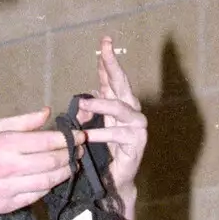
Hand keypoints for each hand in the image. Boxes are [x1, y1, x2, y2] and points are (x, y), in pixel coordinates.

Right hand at [0, 110, 78, 214]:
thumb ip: (22, 122)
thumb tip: (46, 113)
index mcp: (5, 144)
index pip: (47, 141)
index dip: (68, 140)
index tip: (79, 137)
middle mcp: (8, 166)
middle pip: (52, 162)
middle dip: (70, 156)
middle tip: (79, 151)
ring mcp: (9, 188)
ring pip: (48, 181)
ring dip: (65, 173)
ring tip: (71, 165)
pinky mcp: (9, 204)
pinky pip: (37, 196)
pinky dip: (49, 186)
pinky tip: (53, 178)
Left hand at [77, 36, 147, 196]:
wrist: (114, 178)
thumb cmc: (104, 151)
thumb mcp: (91, 127)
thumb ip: (87, 112)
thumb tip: (81, 102)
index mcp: (119, 103)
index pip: (112, 79)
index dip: (107, 61)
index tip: (105, 41)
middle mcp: (131, 109)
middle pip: (121, 83)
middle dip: (112, 65)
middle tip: (105, 49)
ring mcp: (137, 124)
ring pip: (118, 108)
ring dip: (99, 104)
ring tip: (82, 103)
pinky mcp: (137, 140)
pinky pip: (117, 134)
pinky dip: (101, 135)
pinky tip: (89, 136)